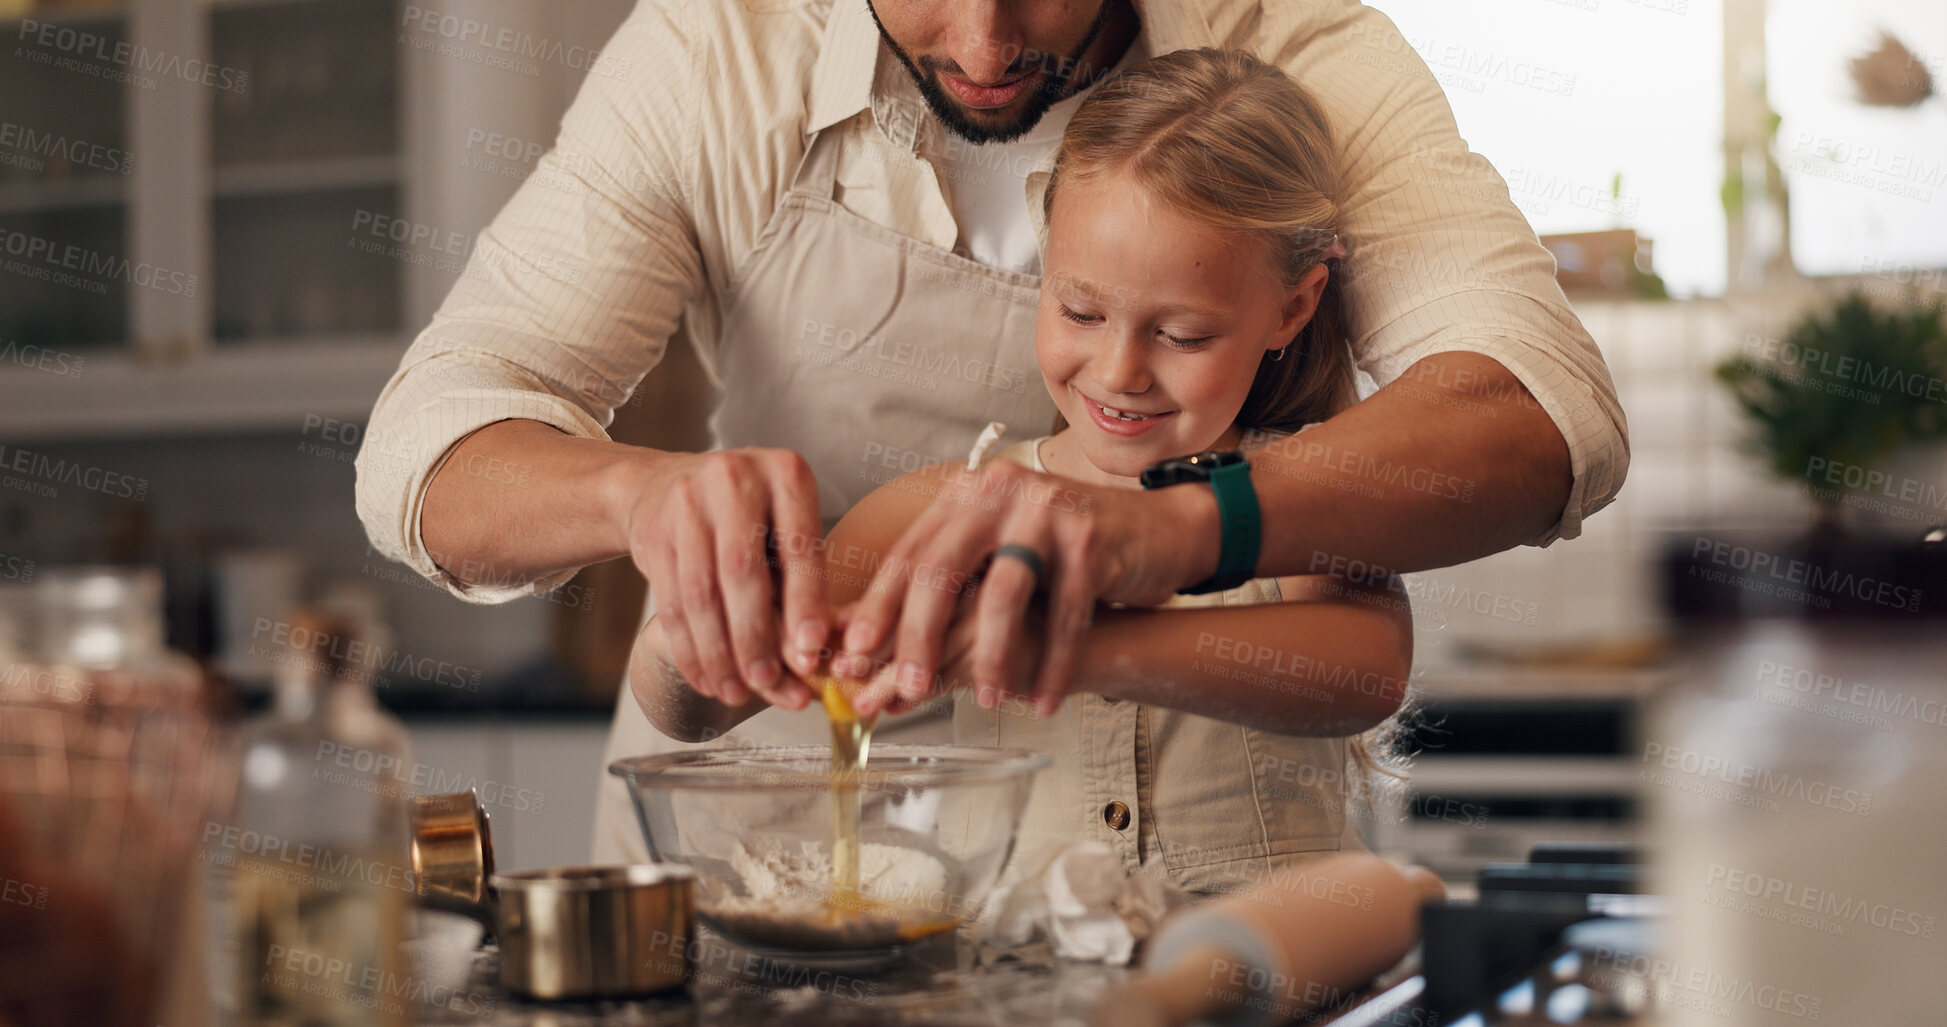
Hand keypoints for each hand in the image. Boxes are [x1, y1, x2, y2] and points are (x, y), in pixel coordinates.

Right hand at [615, 447, 829, 710]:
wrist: (665, 486)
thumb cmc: (749, 521)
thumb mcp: (785, 532)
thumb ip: (799, 589)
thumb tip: (806, 663)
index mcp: (785, 473)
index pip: (798, 545)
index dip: (805, 601)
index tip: (812, 648)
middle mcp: (734, 478)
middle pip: (742, 572)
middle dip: (756, 637)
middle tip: (768, 683)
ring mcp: (686, 503)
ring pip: (701, 594)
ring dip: (719, 653)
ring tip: (736, 693)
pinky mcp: (652, 533)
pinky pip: (670, 603)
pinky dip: (689, 649)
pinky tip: (706, 679)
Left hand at [836, 459, 1211, 715]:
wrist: (1157, 531)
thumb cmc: (1065, 557)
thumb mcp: (999, 556)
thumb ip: (949, 586)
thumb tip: (872, 648)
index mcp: (967, 494)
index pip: (910, 554)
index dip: (878, 607)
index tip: (851, 656)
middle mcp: (1000, 490)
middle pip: (943, 568)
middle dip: (920, 635)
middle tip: (907, 689)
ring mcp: (1048, 509)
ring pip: (1004, 593)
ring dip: (991, 656)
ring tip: (985, 701)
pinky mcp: (1092, 536)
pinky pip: (1065, 613)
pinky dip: (1051, 663)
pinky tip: (1042, 699)